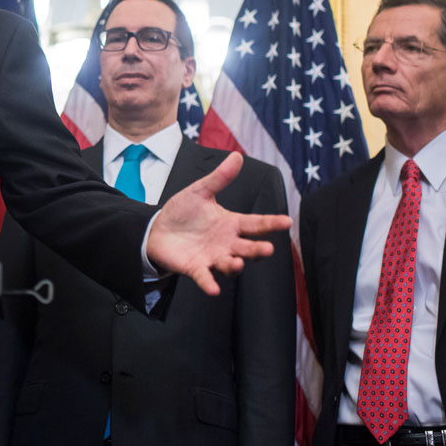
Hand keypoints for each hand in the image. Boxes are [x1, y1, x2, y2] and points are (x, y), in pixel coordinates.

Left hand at [146, 152, 291, 295]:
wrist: (157, 229)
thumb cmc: (182, 212)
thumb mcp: (200, 191)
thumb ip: (219, 177)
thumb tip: (237, 156)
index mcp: (231, 223)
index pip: (256, 223)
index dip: (271, 223)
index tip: (287, 222)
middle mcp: (226, 243)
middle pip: (247, 247)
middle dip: (257, 249)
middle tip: (268, 249)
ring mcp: (212, 257)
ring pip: (229, 264)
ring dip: (234, 265)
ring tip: (237, 263)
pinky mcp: (196, 268)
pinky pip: (205, 277)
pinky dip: (209, 283)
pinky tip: (214, 289)